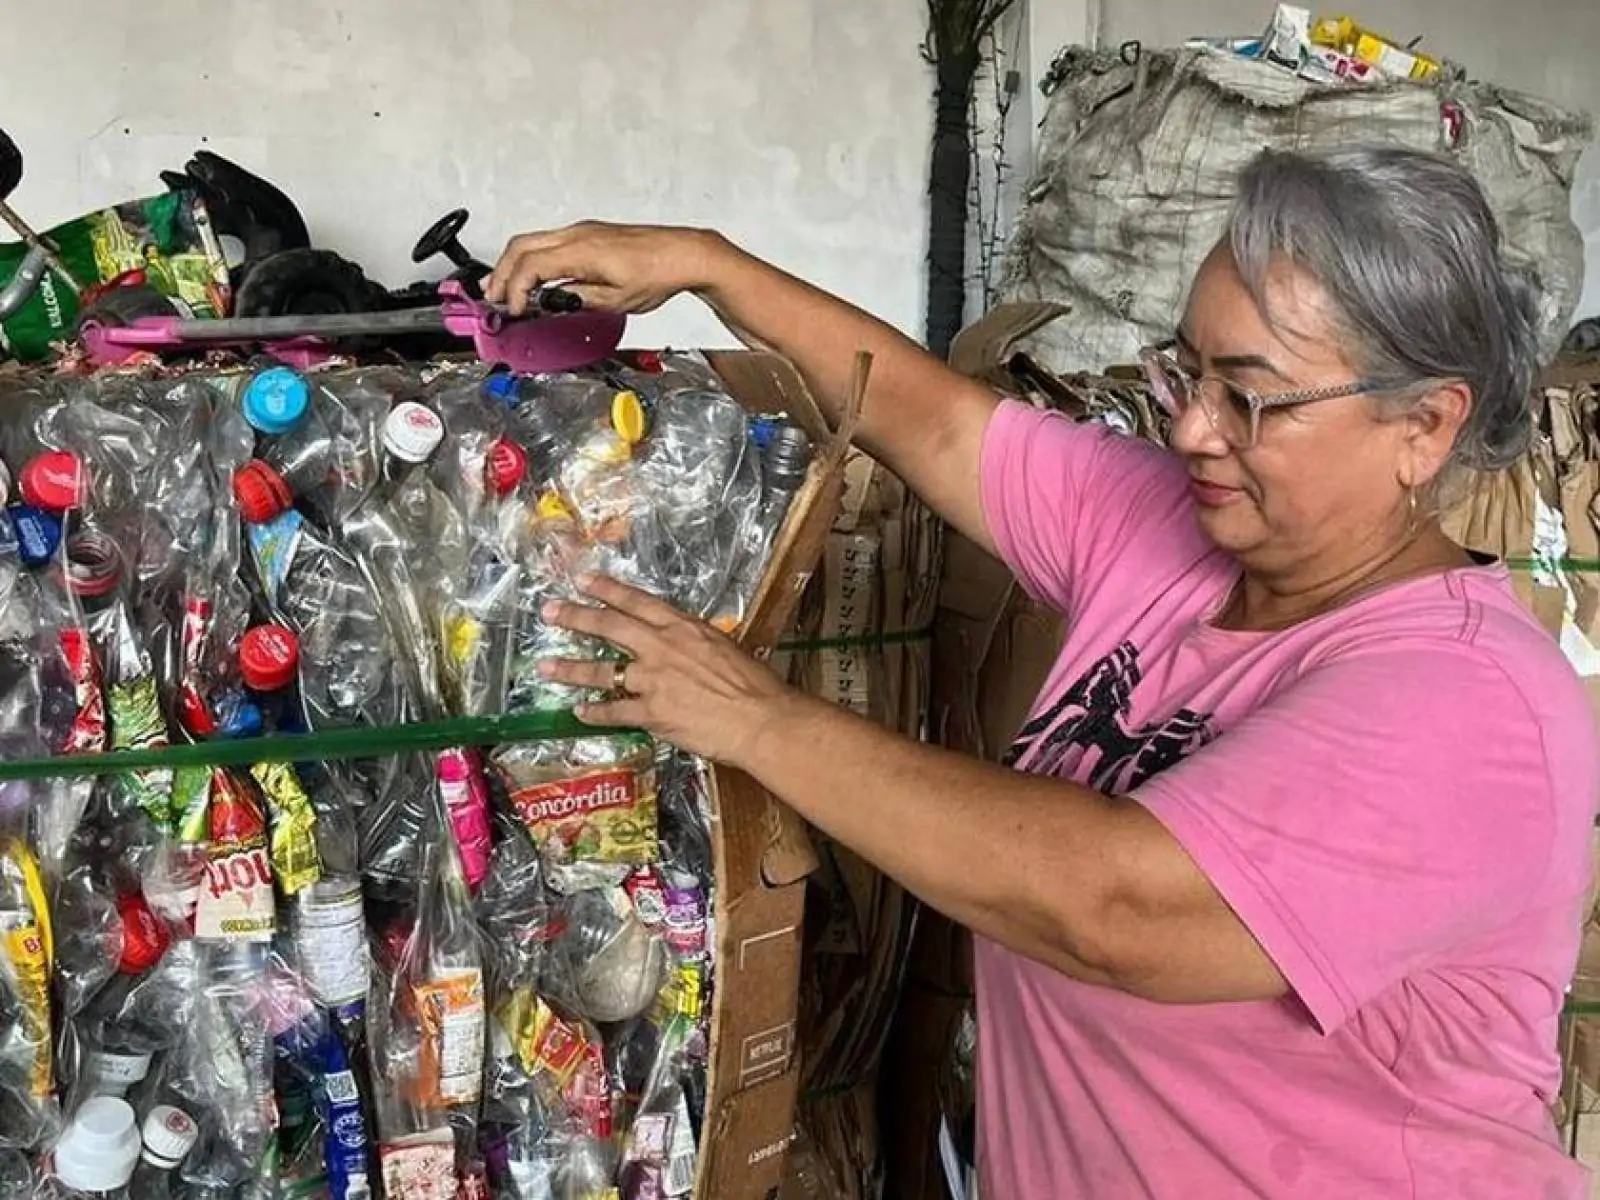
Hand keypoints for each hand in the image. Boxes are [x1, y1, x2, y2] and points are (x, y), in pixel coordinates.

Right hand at [484, 221, 729, 316]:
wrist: (684, 254)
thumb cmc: (658, 275)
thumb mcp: (617, 301)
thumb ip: (580, 299)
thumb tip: (555, 301)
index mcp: (580, 250)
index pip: (530, 266)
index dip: (515, 290)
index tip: (514, 311)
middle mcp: (577, 234)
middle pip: (521, 247)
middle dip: (501, 274)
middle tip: (493, 299)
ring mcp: (582, 231)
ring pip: (532, 241)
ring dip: (514, 265)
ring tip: (505, 289)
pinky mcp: (590, 234)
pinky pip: (549, 242)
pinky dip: (532, 259)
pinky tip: (534, 277)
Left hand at [538, 573, 806, 768]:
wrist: (760, 718)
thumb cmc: (754, 684)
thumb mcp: (725, 647)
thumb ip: (696, 643)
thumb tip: (684, 646)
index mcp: (683, 627)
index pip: (637, 601)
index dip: (607, 589)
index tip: (583, 580)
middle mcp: (662, 648)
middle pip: (610, 627)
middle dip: (576, 617)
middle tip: (549, 611)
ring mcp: (654, 681)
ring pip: (603, 671)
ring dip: (571, 668)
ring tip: (545, 666)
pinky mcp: (652, 713)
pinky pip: (614, 712)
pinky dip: (594, 713)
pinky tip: (578, 712)